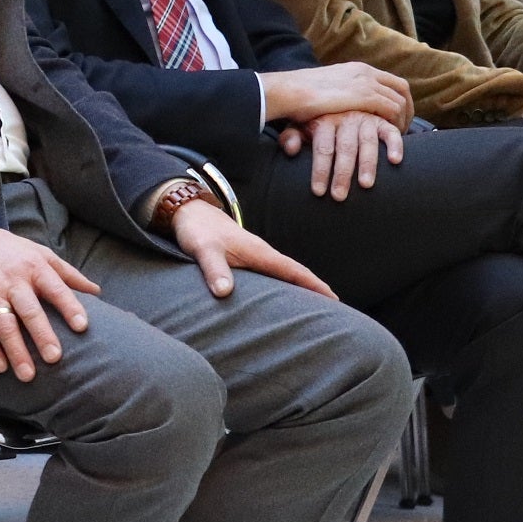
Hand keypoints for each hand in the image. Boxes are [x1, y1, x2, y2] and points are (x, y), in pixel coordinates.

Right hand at [0, 218, 99, 381]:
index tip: (81, 326)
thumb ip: (68, 274)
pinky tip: (1, 367)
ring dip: (15, 351)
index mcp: (34, 268)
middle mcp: (12, 282)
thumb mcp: (42, 254)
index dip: (69, 306)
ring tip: (28, 375)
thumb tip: (96, 291)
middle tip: (55, 358)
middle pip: (28, 311)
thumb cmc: (13, 252)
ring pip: (4, 325)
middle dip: (41, 334)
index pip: (55, 288)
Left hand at [169, 198, 332, 299]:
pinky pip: (271, 274)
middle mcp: (261, 253)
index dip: (314, 285)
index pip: (294, 270)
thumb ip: (214, 269)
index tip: (335, 299)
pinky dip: (282, 285)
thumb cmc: (197, 229)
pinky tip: (281, 296)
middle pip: (295, 274)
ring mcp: (254, 255)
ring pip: (283, 274)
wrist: (187, 210)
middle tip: (334, 311)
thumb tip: (224, 293)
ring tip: (313, 308)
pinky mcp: (244, 258)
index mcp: (258, 252)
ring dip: (299, 288)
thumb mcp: (203, 250)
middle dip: (314, 290)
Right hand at [259, 60, 412, 129]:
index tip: (398, 117)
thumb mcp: (326, 92)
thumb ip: (340, 97)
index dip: (399, 99)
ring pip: (400, 101)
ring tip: (400, 137)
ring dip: (403, 120)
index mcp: (357, 69)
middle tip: (405, 129)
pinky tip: (391, 136)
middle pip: (402, 89)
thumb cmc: (299, 96)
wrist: (290, 90)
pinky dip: (396, 123)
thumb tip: (343, 109)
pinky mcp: (365, 96)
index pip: (391, 81)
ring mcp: (366, 83)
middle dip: (408, 110)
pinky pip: (392, 109)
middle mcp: (366, 73)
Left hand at [276, 111, 406, 199]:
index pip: (322, 147)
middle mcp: (345, 118)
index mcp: (324, 120)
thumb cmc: (316, 121)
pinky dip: (394, 145)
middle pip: (344, 147)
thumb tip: (291, 149)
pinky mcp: (382, 121)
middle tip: (340, 196)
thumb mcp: (300, 125)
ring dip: (367, 164)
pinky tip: (395, 161)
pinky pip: (390, 132)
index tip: (319, 192)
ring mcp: (365, 119)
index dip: (320, 170)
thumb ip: (292, 137)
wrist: (338, 99)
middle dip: (342, 173)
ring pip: (367, 142)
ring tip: (366, 185)